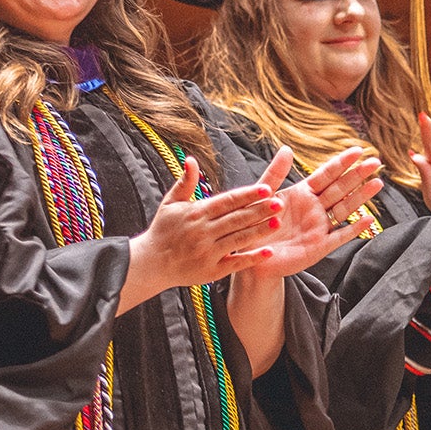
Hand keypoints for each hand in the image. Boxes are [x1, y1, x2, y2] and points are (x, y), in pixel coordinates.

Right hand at [122, 156, 282, 308]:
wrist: (151, 264)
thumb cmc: (163, 230)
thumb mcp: (171, 203)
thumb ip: (185, 182)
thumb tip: (191, 159)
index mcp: (196, 213)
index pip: (227, 201)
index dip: (247, 195)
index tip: (266, 188)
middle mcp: (203, 232)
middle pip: (236, 219)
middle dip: (259, 210)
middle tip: (280, 203)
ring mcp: (208, 252)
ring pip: (238, 239)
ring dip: (259, 231)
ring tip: (277, 222)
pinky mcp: (211, 271)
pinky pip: (235, 263)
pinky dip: (252, 258)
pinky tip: (268, 251)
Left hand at [251, 146, 383, 277]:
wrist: (251, 256)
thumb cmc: (254, 224)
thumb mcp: (262, 195)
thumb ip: (275, 173)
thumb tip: (287, 148)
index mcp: (302, 194)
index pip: (326, 175)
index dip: (342, 163)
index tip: (358, 150)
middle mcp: (314, 208)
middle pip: (340, 189)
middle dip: (357, 175)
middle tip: (375, 162)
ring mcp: (319, 227)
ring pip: (345, 209)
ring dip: (361, 197)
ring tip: (377, 183)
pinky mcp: (320, 246)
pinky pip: (341, 236)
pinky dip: (355, 228)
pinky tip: (368, 219)